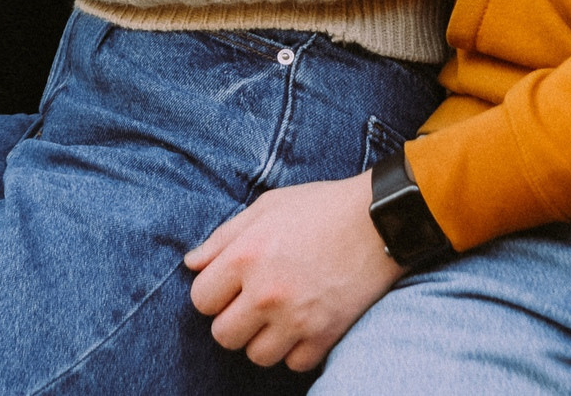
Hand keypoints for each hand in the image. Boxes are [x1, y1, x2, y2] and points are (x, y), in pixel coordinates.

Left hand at [185, 174, 400, 372]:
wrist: (379, 219)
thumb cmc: (320, 207)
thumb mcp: (266, 207)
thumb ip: (223, 237)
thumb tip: (191, 264)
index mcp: (246, 256)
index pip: (200, 300)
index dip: (212, 293)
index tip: (230, 286)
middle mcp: (266, 292)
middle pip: (223, 335)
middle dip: (233, 320)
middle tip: (252, 303)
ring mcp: (296, 318)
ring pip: (255, 356)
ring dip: (263, 338)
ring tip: (278, 315)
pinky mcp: (324, 335)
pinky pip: (293, 363)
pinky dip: (296, 349)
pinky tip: (303, 324)